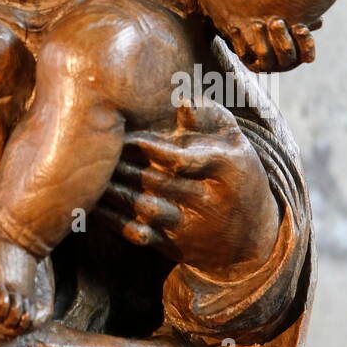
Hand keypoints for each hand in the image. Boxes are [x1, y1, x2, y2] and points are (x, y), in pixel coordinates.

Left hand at [93, 100, 279, 275]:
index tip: (123, 135)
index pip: (179, 158)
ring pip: (145, 208)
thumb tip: (180, 99)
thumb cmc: (235, 174)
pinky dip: (113, 220)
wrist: (252, 240)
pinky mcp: (174, 247)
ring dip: (114, 191)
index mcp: (226, 168)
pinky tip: (95, 203)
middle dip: (123, 165)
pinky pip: (139, 234)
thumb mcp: (235, 142)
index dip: (146, 147)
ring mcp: (192, 227)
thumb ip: (209, 115)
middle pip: (157, 181)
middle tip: (98, 150)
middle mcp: (210, 201)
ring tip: (94, 173)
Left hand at [222, 17, 319, 72]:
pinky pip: (243, 53)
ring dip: (261, 38)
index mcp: (298, 53)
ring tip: (257, 23)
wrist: (250, 24)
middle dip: (282, 37)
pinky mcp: (247, 60)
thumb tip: (319, 21)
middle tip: (277, 22)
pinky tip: (235, 27)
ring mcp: (265, 63)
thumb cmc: (277, 19)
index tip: (300, 28)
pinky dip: (239, 40)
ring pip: (265, 54)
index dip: (305, 42)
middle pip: (286, 53)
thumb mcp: (291, 18)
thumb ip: (302, 18)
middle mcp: (283, 62)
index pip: (306, 53)